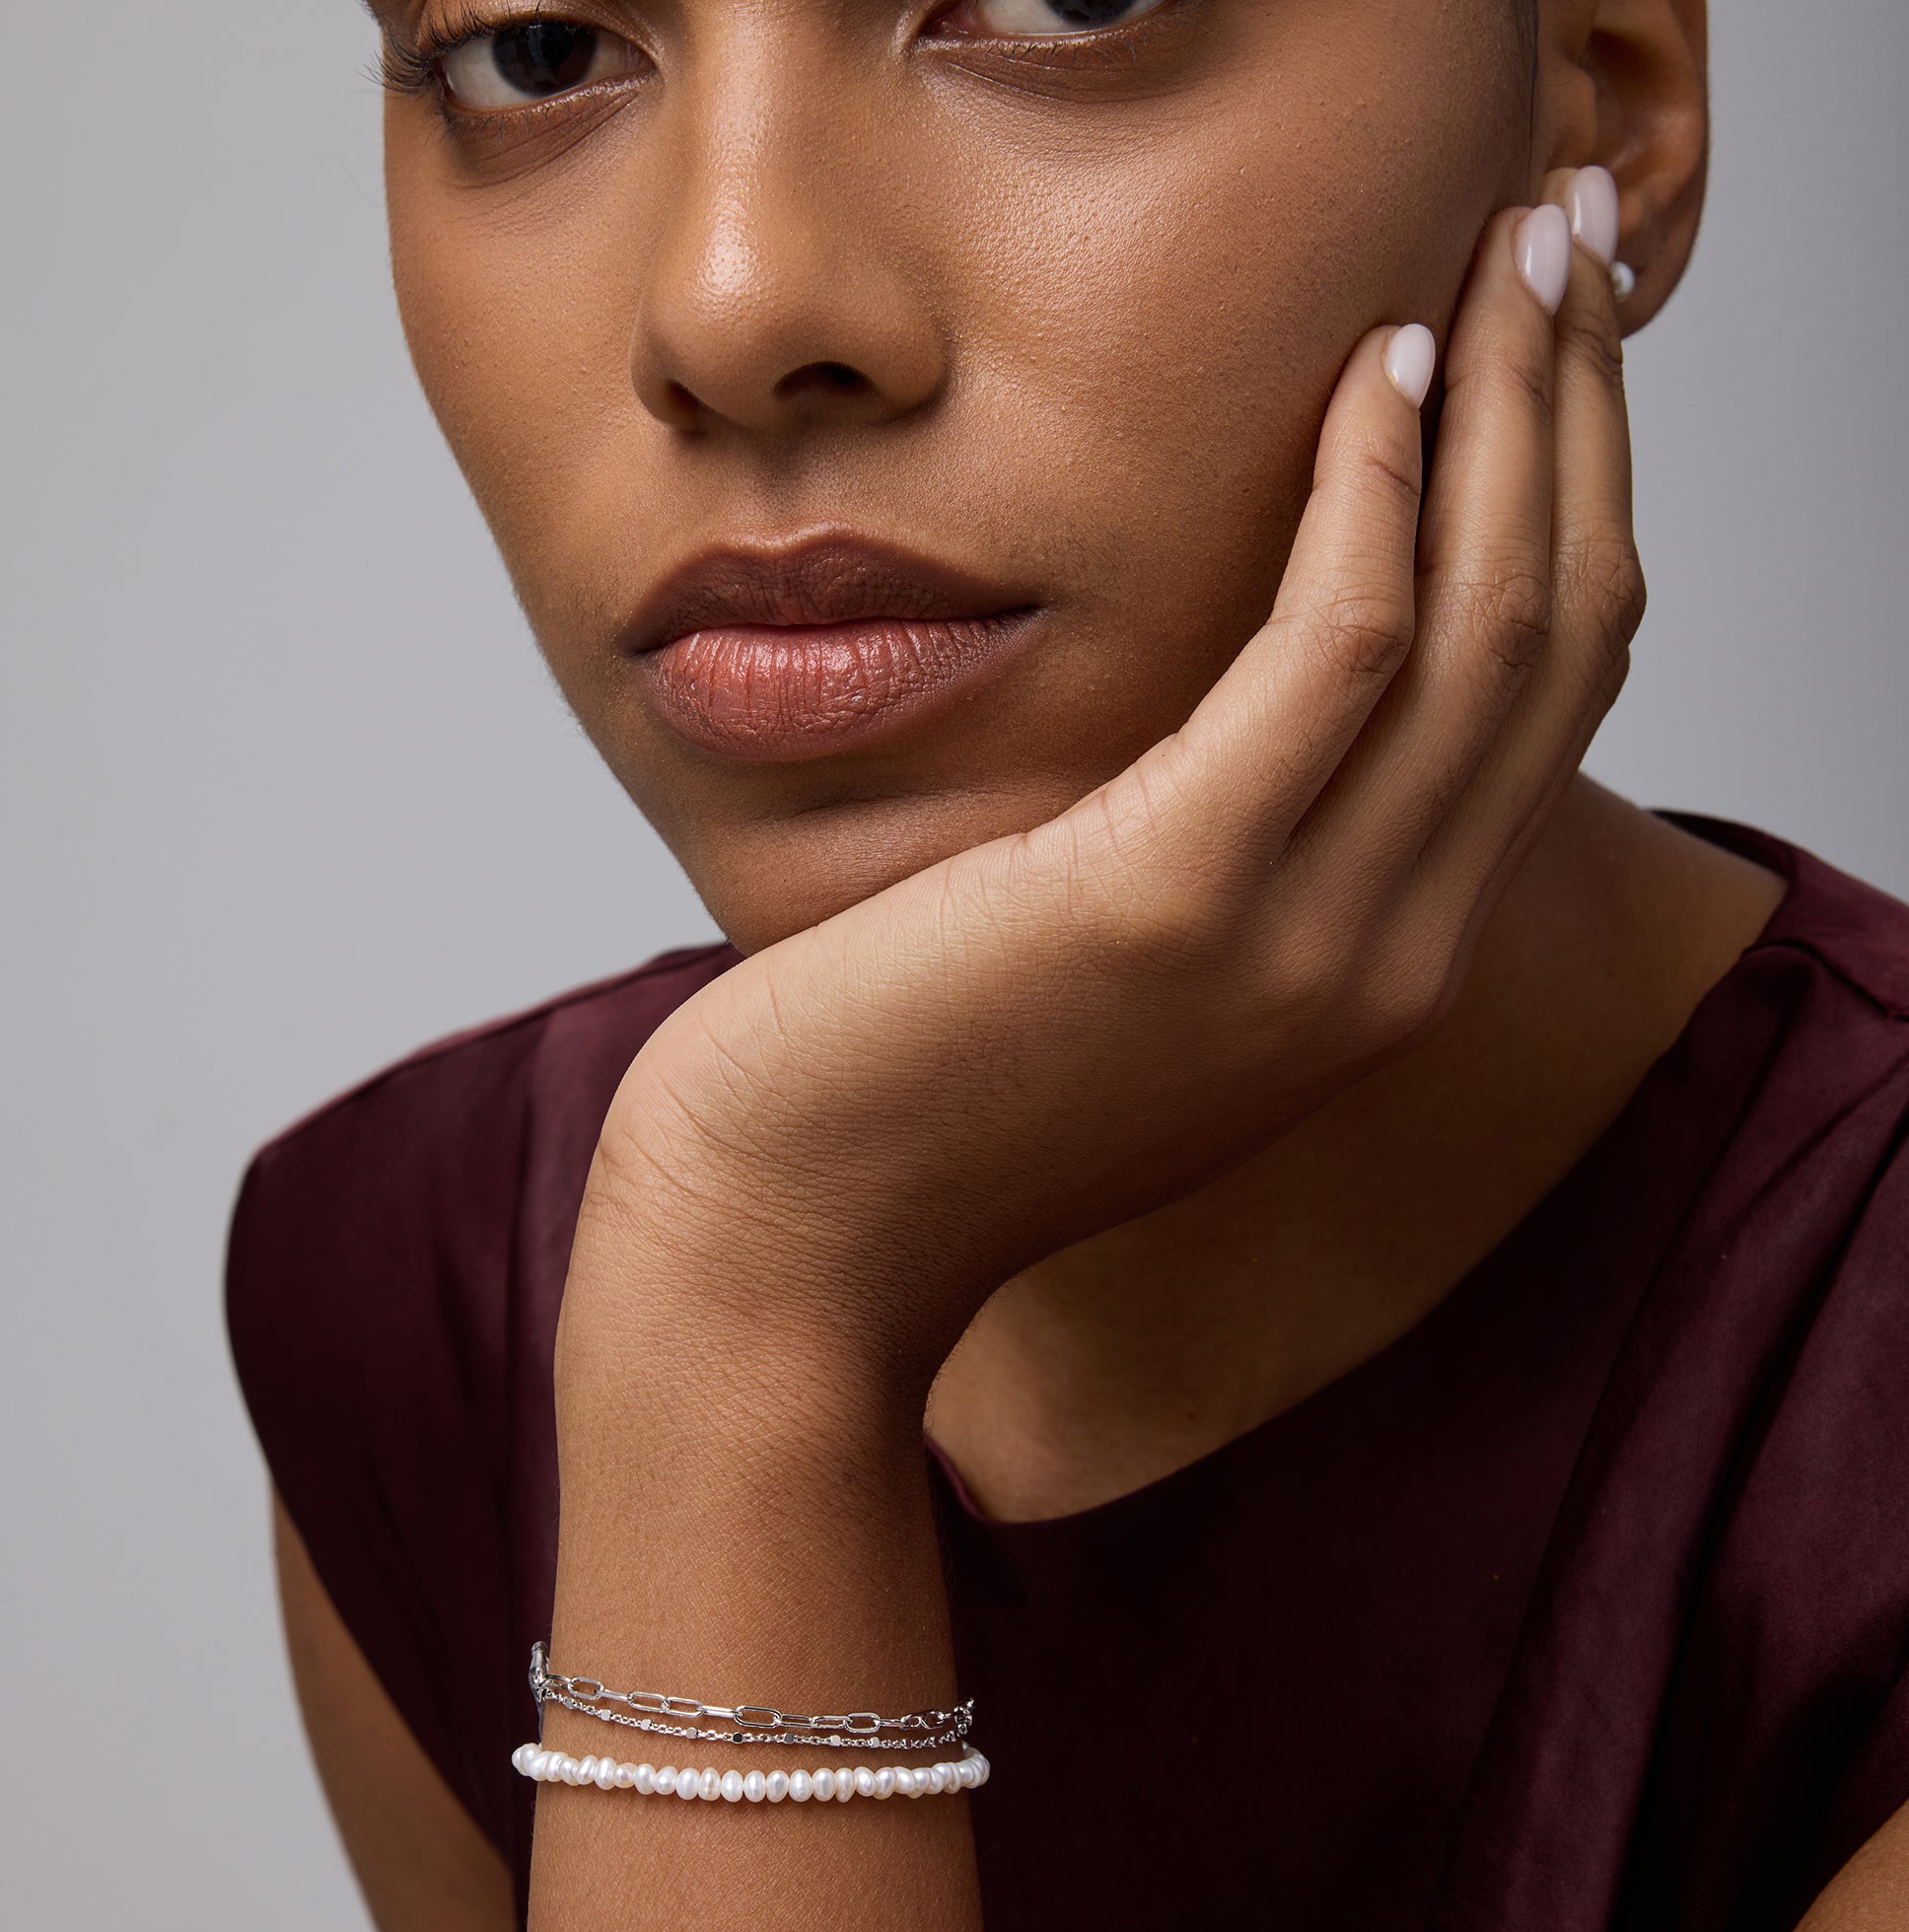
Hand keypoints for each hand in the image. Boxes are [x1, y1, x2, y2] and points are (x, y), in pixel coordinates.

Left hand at [584, 181, 1642, 1388]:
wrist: (800, 1236)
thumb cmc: (926, 1087)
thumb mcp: (1129, 970)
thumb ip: (1233, 852)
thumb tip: (1256, 695)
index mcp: (1379, 970)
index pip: (1546, 706)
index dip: (1577, 506)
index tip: (1552, 355)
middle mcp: (1386, 962)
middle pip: (1560, 639)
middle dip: (1582, 419)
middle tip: (1566, 243)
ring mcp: (1300, 944)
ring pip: (1487, 624)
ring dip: (1514, 409)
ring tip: (1506, 246)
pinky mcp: (1174, 897)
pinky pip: (1336, 649)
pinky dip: (1374, 493)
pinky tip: (1368, 369)